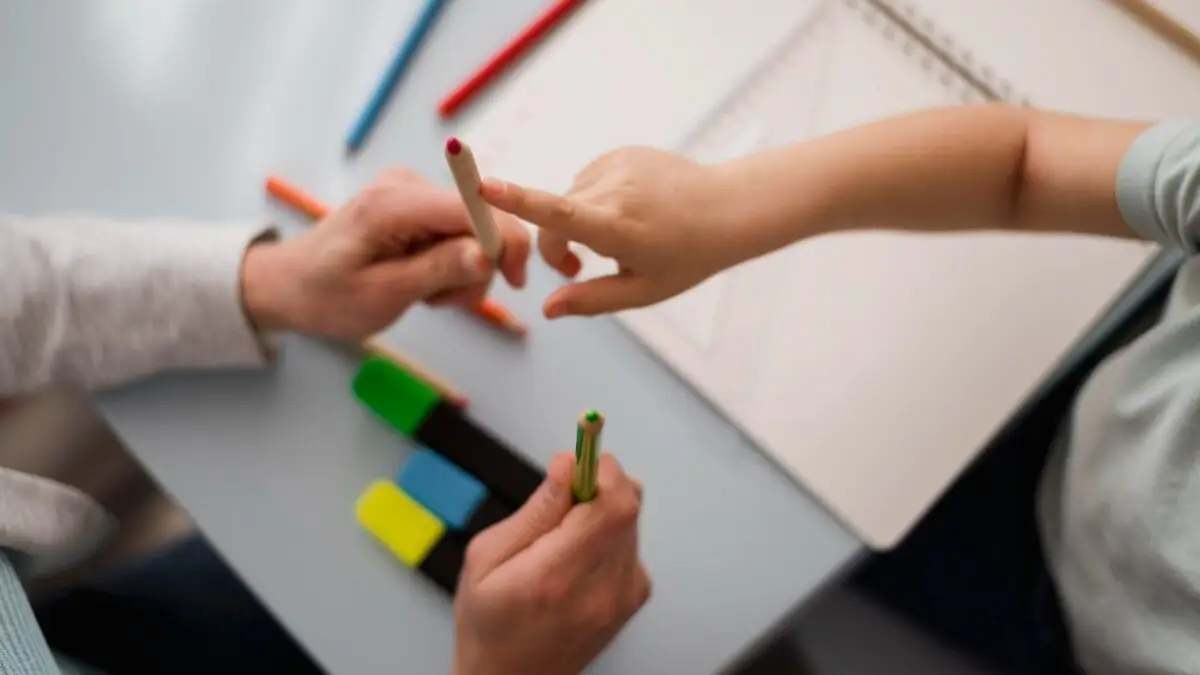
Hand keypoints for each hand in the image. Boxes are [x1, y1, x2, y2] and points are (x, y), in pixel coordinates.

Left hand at [241, 168, 530, 340]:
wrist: (288, 286)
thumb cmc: (325, 295)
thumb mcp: (382, 294)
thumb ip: (437, 270)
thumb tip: (487, 254)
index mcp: (394, 203)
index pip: (475, 207)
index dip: (507, 241)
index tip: (515, 283)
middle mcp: (407, 185)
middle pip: (480, 219)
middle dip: (477, 266)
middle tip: (443, 302)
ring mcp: (411, 193)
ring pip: (472, 231)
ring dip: (462, 271)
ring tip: (426, 295)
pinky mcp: (415, 206)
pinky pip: (455, 233)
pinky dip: (450, 264)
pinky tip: (423, 281)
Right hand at [452, 452, 650, 674]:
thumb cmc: (489, 624)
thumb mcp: (487, 557)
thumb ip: (535, 509)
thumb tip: (567, 465)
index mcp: (557, 577)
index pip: (611, 505)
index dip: (601, 468)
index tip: (582, 454)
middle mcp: (602, 588)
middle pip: (629, 504)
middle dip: (598, 482)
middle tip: (562, 494)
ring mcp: (625, 595)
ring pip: (631, 518)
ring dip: (601, 508)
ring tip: (562, 536)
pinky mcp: (635, 596)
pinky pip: (631, 539)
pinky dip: (607, 532)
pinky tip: (576, 555)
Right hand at [480, 147, 738, 317]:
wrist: (727, 209)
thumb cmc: (686, 257)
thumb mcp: (642, 291)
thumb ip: (590, 300)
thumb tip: (547, 309)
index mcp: (617, 227)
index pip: (559, 213)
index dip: (519, 200)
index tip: (484, 186)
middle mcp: (614, 190)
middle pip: (554, 217)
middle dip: (558, 245)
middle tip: (580, 268)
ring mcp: (617, 165)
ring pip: (569, 198)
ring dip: (577, 220)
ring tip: (617, 235)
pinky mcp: (620, 152)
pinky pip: (586, 180)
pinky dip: (593, 199)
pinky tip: (626, 211)